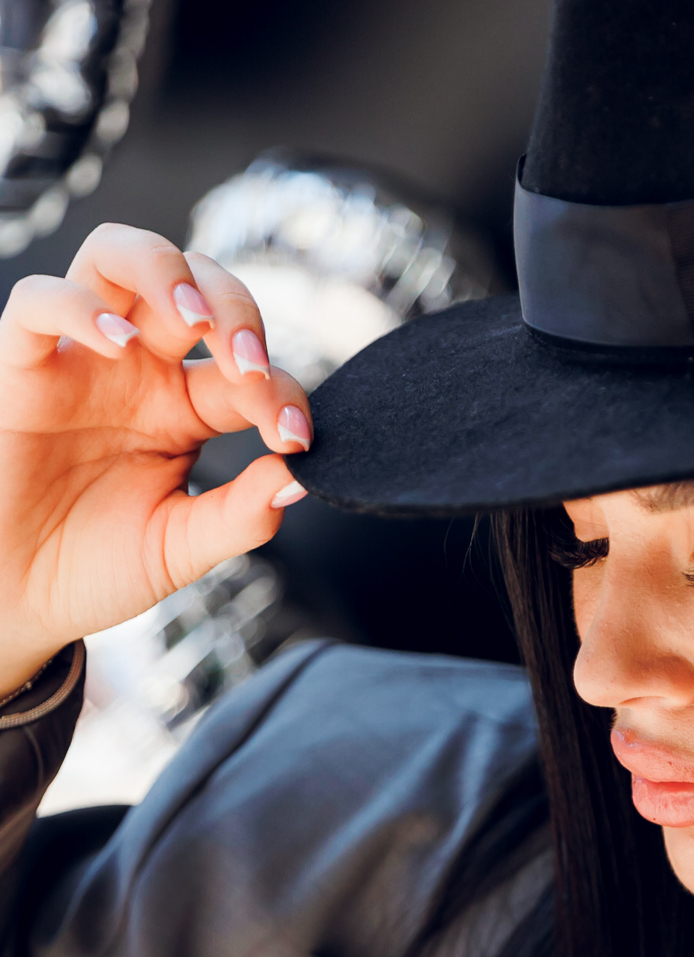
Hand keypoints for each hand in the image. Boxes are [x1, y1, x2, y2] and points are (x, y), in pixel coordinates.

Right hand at [0, 224, 314, 694]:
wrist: (18, 599)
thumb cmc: (95, 567)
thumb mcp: (180, 548)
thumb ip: (241, 515)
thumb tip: (302, 479)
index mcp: (186, 409)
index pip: (249, 372)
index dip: (282, 394)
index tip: (297, 441)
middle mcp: (139, 370)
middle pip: (195, 284)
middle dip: (235, 309)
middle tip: (249, 367)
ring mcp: (82, 361)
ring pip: (117, 257)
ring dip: (166, 271)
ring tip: (197, 322)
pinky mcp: (22, 368)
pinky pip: (39, 303)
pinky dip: (78, 306)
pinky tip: (118, 342)